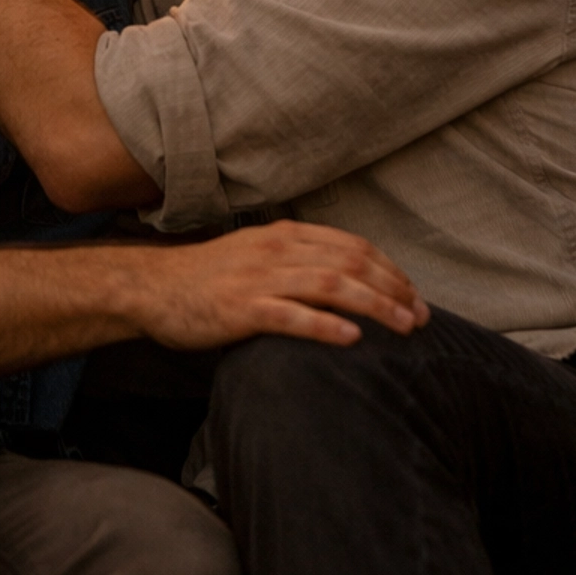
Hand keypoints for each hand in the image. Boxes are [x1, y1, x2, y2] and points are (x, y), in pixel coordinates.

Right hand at [126, 220, 430, 350]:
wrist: (153, 287)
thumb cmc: (209, 279)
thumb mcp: (258, 257)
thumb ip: (297, 262)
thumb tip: (346, 281)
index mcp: (284, 235)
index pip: (352, 245)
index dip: (390, 269)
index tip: (415, 294)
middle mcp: (276, 250)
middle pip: (350, 262)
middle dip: (393, 289)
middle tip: (422, 317)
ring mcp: (258, 279)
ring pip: (330, 285)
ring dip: (374, 305)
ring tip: (404, 327)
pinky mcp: (240, 309)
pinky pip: (290, 315)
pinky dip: (325, 325)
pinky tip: (352, 338)